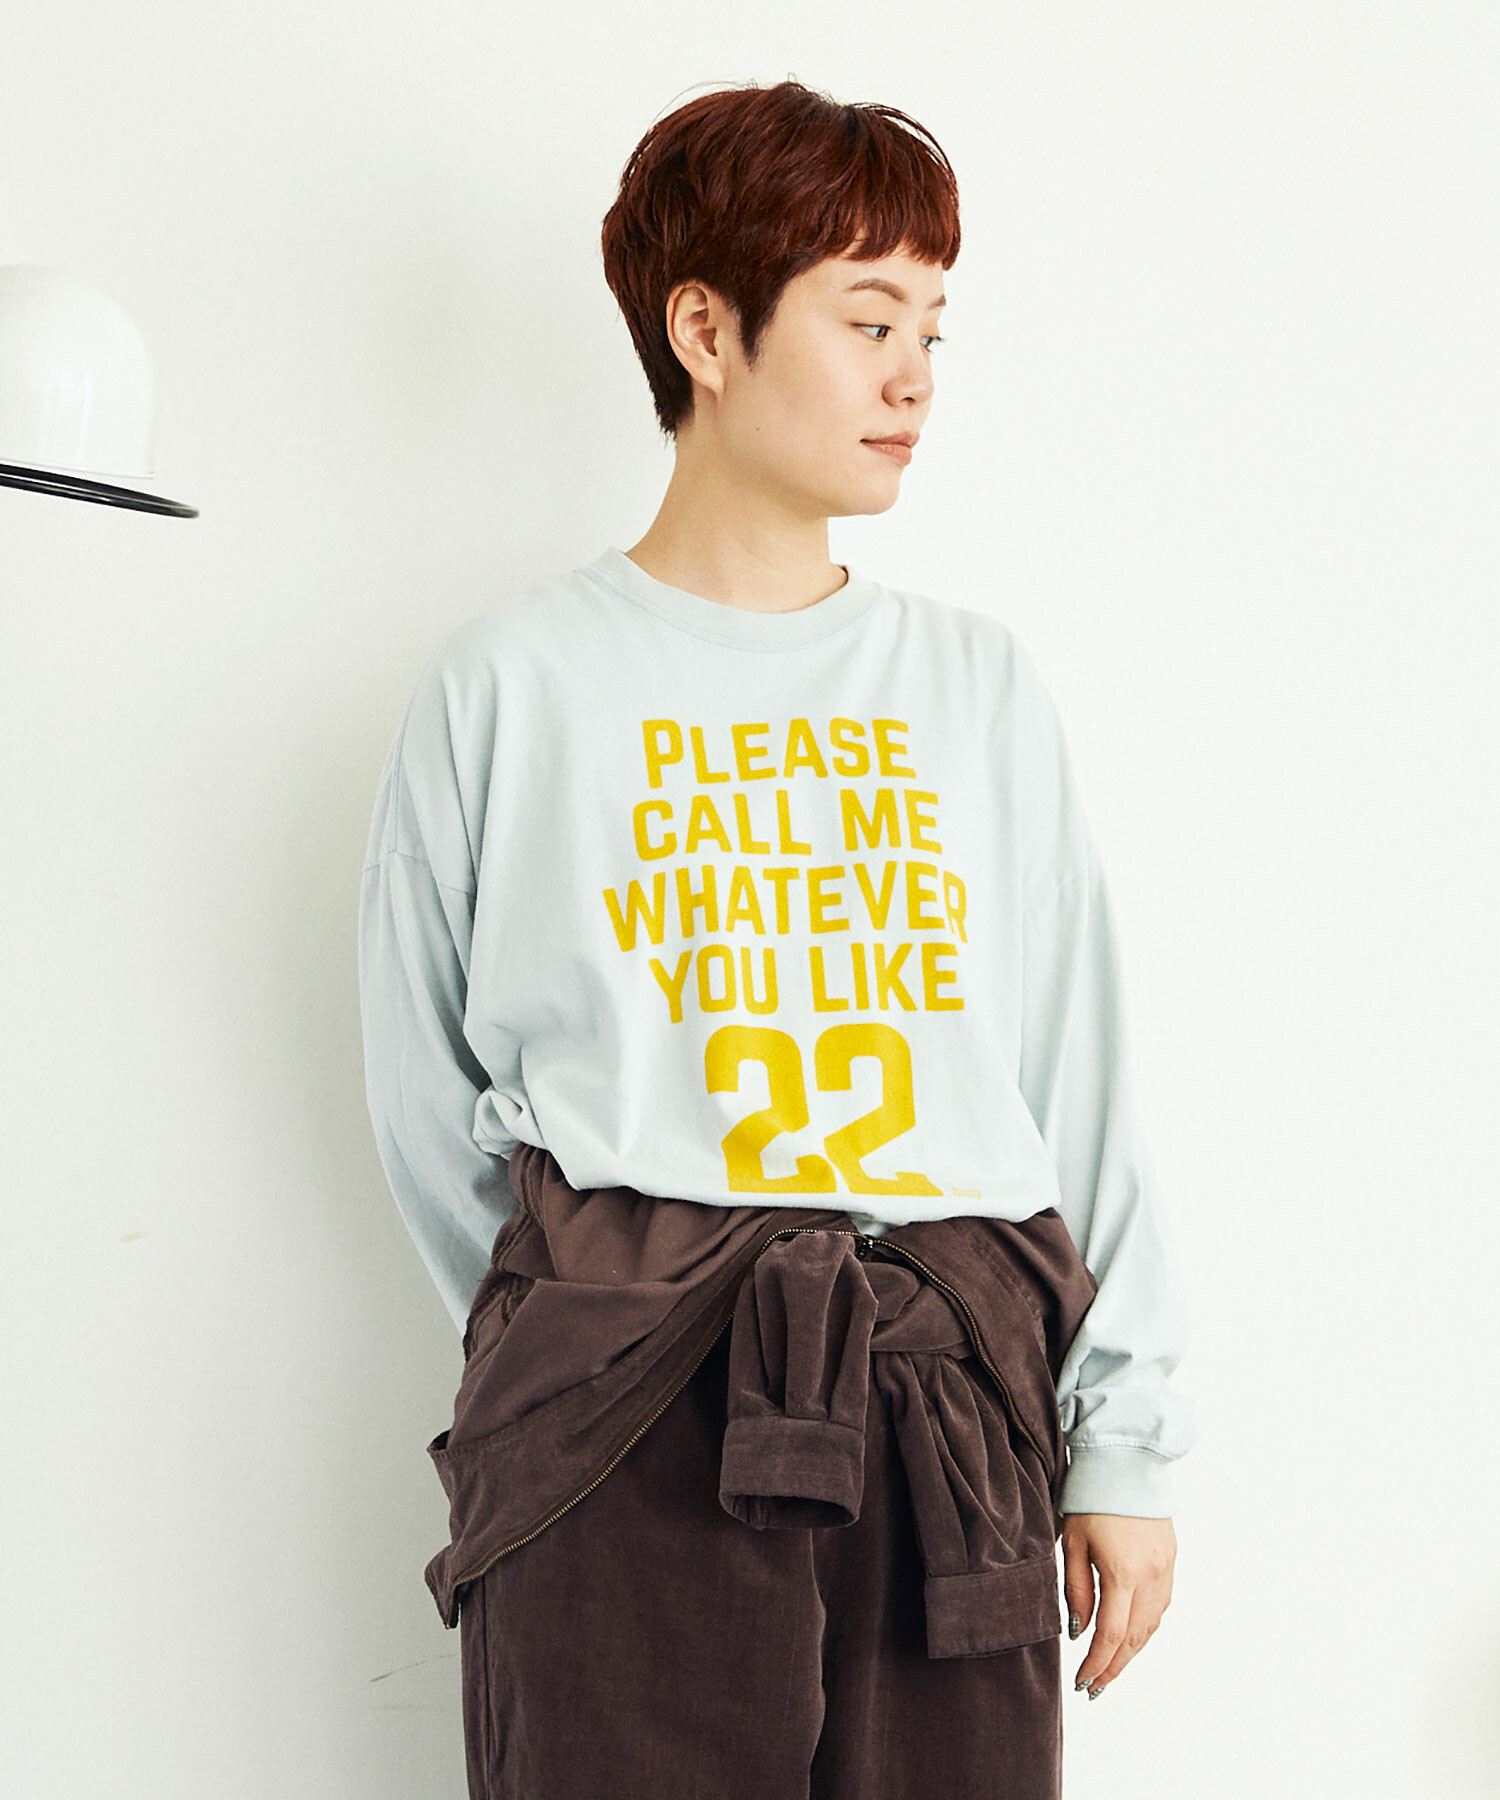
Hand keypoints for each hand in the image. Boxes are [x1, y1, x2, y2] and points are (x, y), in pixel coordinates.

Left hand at [1056, 1511, 1176, 1697]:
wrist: (1127, 1459)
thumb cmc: (1091, 1496)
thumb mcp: (1073, 1541)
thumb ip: (1077, 1588)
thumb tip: (1080, 1631)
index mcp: (1123, 1571)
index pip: (1111, 1634)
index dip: (1097, 1663)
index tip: (1081, 1683)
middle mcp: (1151, 1575)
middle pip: (1135, 1638)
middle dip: (1114, 1667)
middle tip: (1094, 1688)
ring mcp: (1165, 1569)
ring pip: (1151, 1626)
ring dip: (1131, 1652)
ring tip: (1109, 1669)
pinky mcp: (1171, 1560)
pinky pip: (1160, 1606)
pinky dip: (1144, 1628)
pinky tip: (1129, 1635)